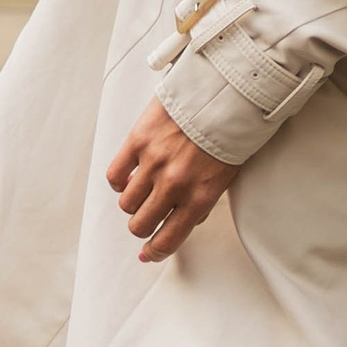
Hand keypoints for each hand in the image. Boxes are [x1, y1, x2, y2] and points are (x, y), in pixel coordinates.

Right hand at [107, 100, 239, 263]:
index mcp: (200, 196)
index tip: (147, 253)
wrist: (226, 93)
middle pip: (140, 224)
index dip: (154, 252)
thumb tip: (183, 223)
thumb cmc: (230, 135)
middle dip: (142, 225)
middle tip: (147, 216)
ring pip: (126, 203)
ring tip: (144, 189)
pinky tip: (131, 174)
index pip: (168, 239)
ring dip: (133, 201)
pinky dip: (120, 180)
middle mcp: (174, 184)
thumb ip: (203, 202)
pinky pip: (115, 175)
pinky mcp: (138, 141)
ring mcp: (154, 163)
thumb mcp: (227, 177)